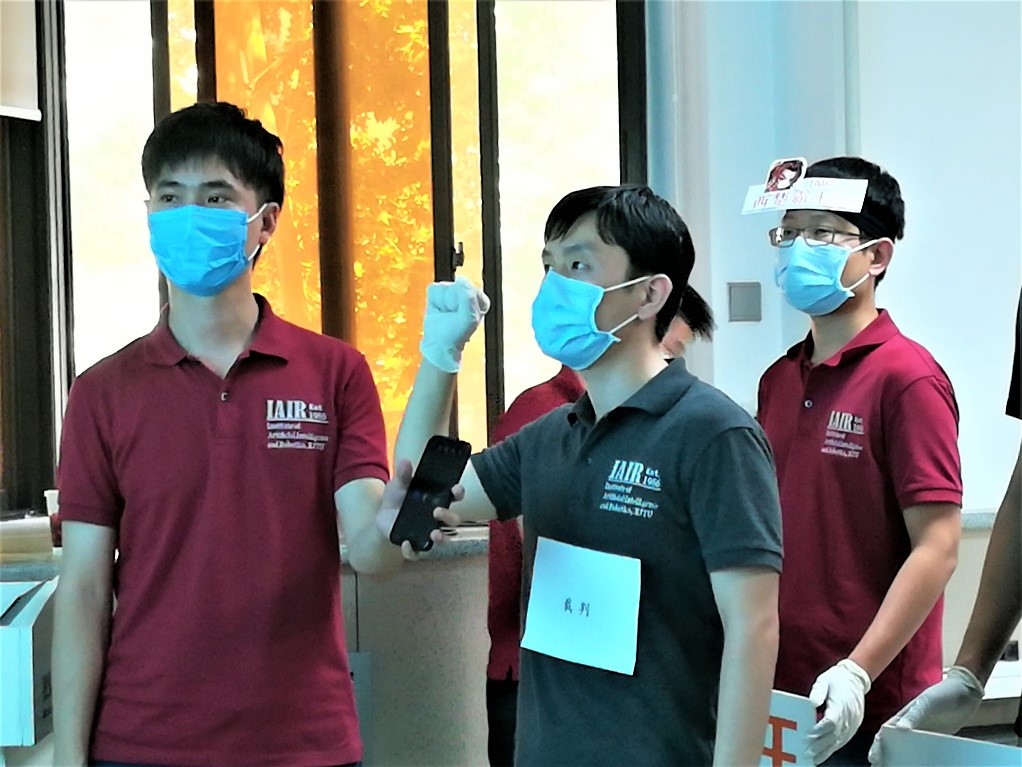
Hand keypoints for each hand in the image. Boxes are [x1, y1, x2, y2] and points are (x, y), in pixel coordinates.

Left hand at [375, 459, 463, 559]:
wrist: (382, 518)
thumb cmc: (397, 500)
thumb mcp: (398, 485)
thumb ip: (403, 475)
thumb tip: (405, 462)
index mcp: (437, 500)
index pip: (454, 497)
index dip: (459, 493)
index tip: (456, 489)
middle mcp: (437, 518)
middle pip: (453, 520)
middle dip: (449, 516)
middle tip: (437, 511)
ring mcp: (428, 533)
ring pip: (444, 540)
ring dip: (442, 538)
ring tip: (435, 534)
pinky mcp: (415, 545)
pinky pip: (418, 553)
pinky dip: (412, 550)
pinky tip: (405, 543)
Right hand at [420, 276, 490, 372]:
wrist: (438, 345)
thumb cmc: (455, 335)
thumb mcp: (469, 318)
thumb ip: (468, 297)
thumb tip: (460, 280)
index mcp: (479, 299)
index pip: (471, 289)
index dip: (464, 303)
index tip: (462, 316)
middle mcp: (466, 294)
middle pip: (456, 286)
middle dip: (452, 302)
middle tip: (452, 316)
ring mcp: (451, 293)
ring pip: (444, 286)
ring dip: (442, 303)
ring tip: (445, 315)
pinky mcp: (438, 294)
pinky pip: (434, 289)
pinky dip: (434, 301)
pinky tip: (438, 311)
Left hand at [806, 658, 871, 763]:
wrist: (855, 679)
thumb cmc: (836, 679)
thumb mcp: (824, 681)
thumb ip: (817, 692)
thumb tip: (811, 704)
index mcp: (840, 705)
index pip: (830, 722)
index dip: (819, 731)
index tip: (807, 737)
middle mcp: (848, 717)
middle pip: (833, 735)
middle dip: (819, 746)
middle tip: (806, 753)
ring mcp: (852, 724)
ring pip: (839, 741)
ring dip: (826, 751)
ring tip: (813, 759)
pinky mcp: (853, 727)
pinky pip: (842, 741)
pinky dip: (833, 749)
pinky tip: (824, 754)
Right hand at [866, 666, 983, 764]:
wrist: (967, 693)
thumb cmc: (944, 694)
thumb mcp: (928, 702)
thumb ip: (914, 715)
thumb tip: (899, 729)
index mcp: (904, 716)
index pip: (885, 732)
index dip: (878, 744)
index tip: (874, 758)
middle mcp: (911, 726)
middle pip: (894, 742)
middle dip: (886, 754)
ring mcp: (924, 732)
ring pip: (909, 748)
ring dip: (902, 758)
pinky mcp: (937, 738)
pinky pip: (926, 750)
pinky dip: (921, 759)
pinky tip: (920, 766)